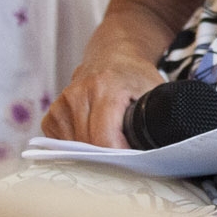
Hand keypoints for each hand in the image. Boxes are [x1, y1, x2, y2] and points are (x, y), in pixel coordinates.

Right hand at [38, 16, 172, 145]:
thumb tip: (164, 143)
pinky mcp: (52, 113)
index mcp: (106, 86)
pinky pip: (60, 143)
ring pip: (73, 147)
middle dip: (107, 156)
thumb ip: (159, 114)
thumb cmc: (135, 76)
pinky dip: (76, 148)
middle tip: (124, 157)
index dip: (118, 154)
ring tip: (109, 144)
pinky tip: (91, 138)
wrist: (111, 57)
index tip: (131, 160)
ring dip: (91, 153)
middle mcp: (78, 93)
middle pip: (88, 144)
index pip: (104, 135)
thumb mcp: (155, 90)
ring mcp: (61, 103)